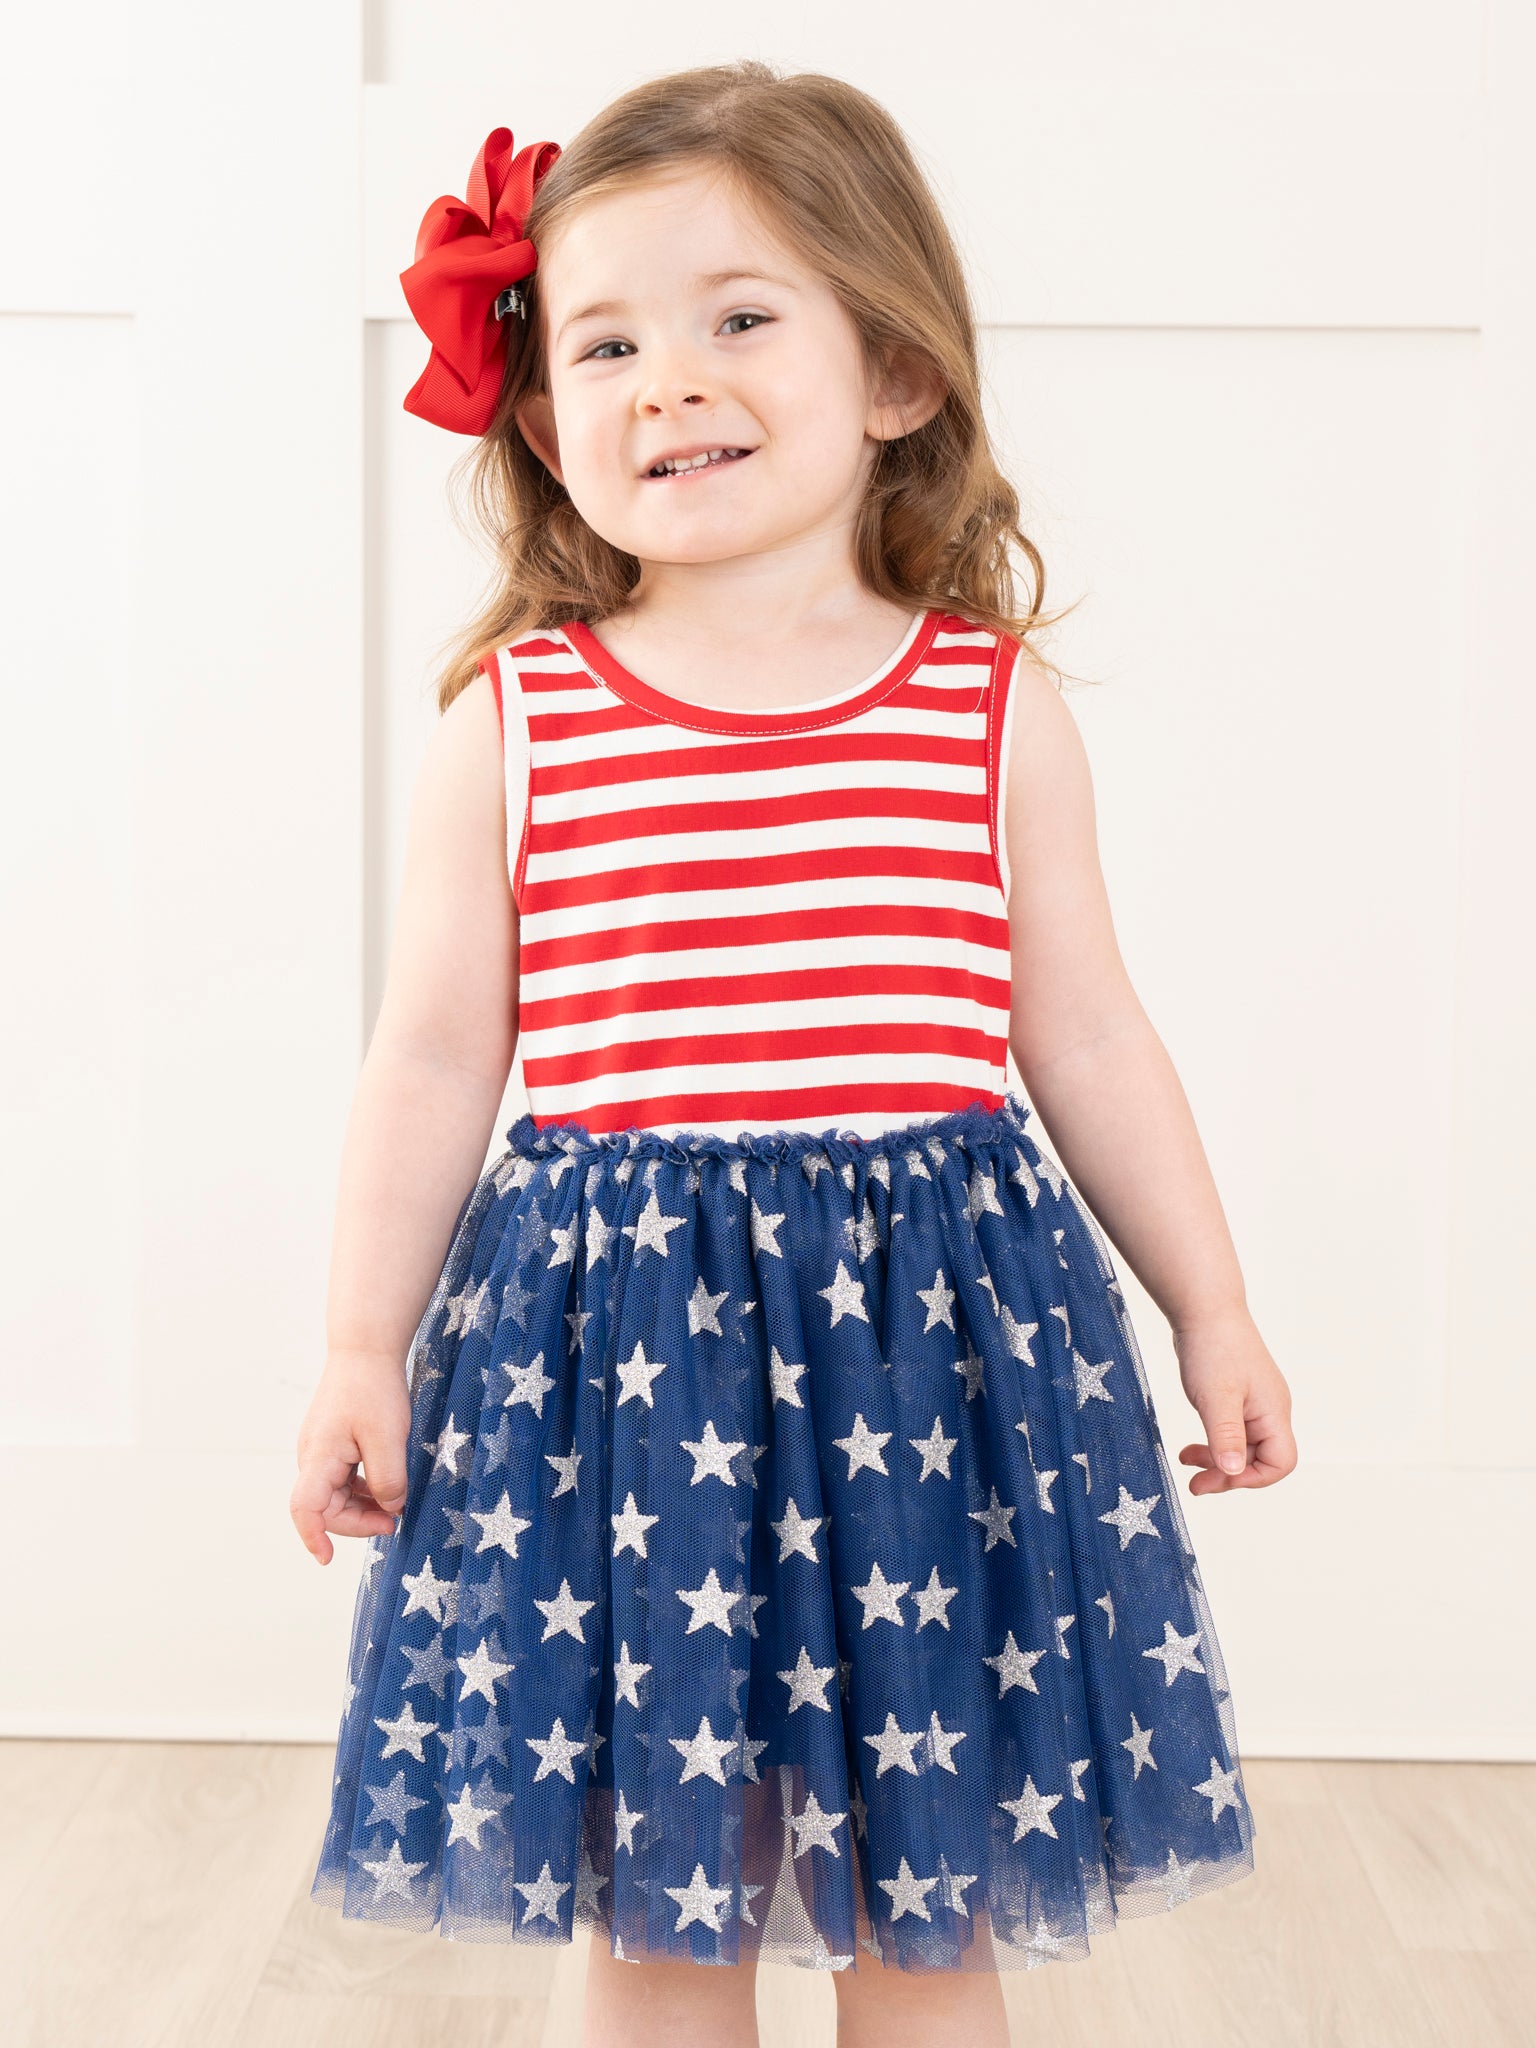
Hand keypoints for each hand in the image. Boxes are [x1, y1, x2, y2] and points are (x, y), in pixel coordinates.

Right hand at [290, 1349, 412, 1563]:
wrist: (365, 1349)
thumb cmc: (374, 1389)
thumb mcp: (389, 1438)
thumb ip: (388, 1480)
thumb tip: (389, 1510)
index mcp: (319, 1457)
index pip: (305, 1509)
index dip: (313, 1538)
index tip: (327, 1560)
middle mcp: (313, 1457)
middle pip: (326, 1507)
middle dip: (359, 1522)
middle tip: (396, 1522)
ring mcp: (321, 1450)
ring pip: (336, 1494)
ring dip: (362, 1507)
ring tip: (395, 1507)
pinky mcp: (333, 1443)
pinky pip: (343, 1478)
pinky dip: (363, 1489)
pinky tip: (387, 1487)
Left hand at [1170, 1302, 1295, 1495]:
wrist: (1205, 1308)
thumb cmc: (1213, 1347)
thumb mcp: (1216, 1397)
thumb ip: (1225, 1436)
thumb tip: (1232, 1471)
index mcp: (1273, 1412)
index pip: (1280, 1462)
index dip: (1252, 1478)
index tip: (1218, 1476)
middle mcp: (1269, 1410)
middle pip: (1259, 1459)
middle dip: (1227, 1474)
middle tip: (1195, 1485)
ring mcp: (1253, 1403)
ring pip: (1242, 1446)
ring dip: (1217, 1459)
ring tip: (1187, 1461)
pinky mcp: (1236, 1396)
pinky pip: (1231, 1431)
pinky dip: (1212, 1442)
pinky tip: (1191, 1446)